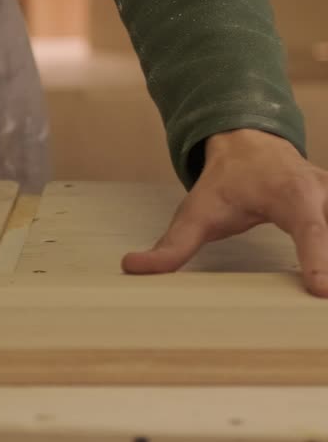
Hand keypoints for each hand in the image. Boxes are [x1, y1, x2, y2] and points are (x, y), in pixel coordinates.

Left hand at [123, 129, 327, 295]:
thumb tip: (132, 267)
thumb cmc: (226, 182)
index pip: (308, 230)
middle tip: (323, 294)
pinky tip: (325, 283)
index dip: (317, 259)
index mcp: (290, 195)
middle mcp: (322, 194)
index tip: (321, 290)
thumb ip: (170, 245)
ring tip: (321, 293)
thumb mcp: (196, 213)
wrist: (252, 147)